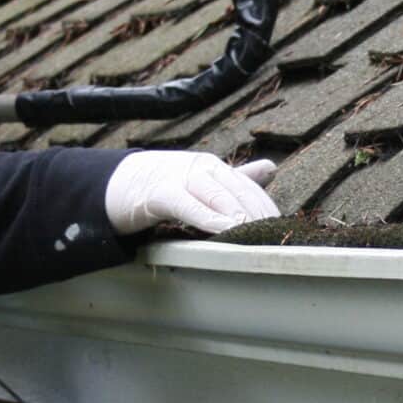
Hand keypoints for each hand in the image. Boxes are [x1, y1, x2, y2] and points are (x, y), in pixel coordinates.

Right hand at [105, 152, 280, 235]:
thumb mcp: (203, 181)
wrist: (119, 184)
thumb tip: (272, 169)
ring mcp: (180, 177)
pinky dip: (209, 218)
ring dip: (239, 215)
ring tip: (257, 233)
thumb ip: (235, 179)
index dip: (267, 207)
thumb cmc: (165, 186)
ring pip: (218, 196)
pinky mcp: (160, 193)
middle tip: (276, 236)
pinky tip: (226, 230)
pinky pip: (189, 205)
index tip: (283, 228)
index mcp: (214, 166)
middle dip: (259, 213)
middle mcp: (201, 167)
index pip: (249, 187)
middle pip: (238, 190)